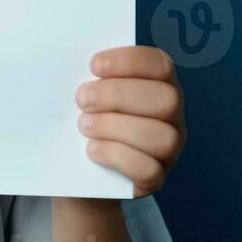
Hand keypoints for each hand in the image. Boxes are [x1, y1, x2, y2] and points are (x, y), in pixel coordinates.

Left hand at [76, 46, 185, 197]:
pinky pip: (149, 169)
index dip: (129, 61)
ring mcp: (168, 150)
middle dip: (118, 95)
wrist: (78, 169)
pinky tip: (93, 149)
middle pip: (167, 99)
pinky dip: (117, 156)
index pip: (161, 64)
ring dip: (115, 127)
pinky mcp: (154, 179)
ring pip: (162, 137)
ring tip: (84, 125)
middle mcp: (171, 117)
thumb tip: (70, 61)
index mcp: (159, 85)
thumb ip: (91, 76)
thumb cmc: (85, 118)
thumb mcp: (89, 93)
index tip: (94, 66)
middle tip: (82, 99)